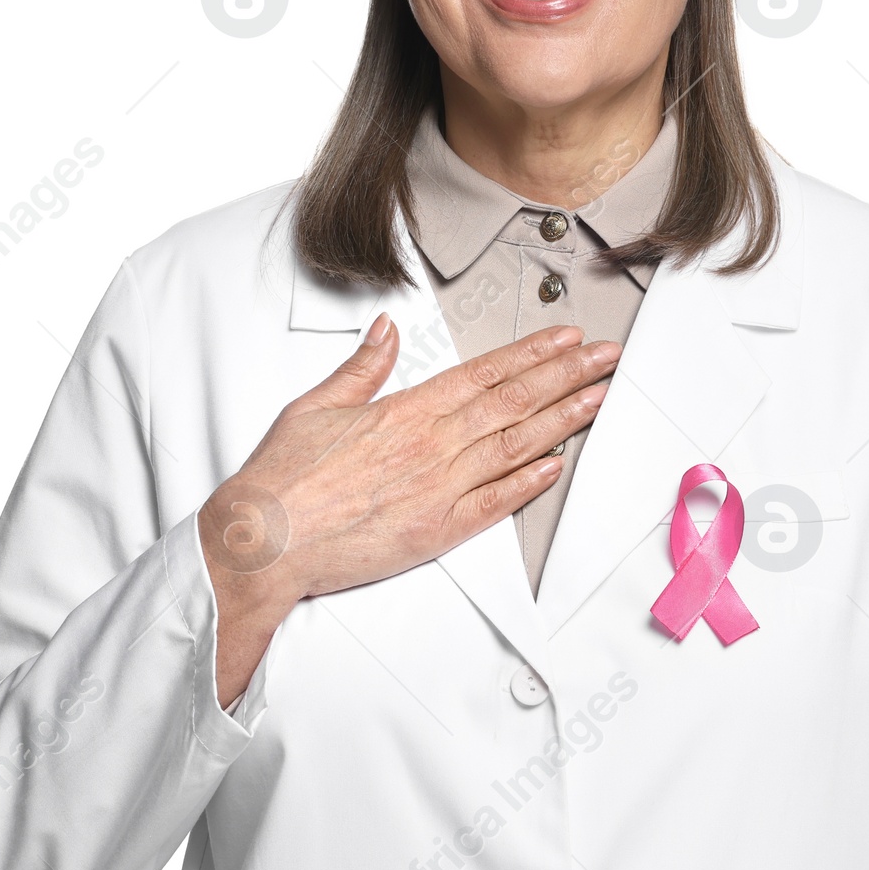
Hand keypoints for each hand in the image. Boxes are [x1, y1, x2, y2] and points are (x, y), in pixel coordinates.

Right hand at [199, 314, 619, 705]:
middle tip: (605, 358)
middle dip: (567, 377)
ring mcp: (439, 489)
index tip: (567, 339)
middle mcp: (432, 445)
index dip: (532, 354)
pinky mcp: (437, 532)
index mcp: (406, 410)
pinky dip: (529, 484)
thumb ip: (363, 367)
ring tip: (598, 399)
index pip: (484, 372)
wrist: (263, 540)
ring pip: (515, 447)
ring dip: (562, 421)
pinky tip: (557, 466)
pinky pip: (495, 504)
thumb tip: (387, 329)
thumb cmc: (283, 477)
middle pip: (513, 403)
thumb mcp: (317, 405)